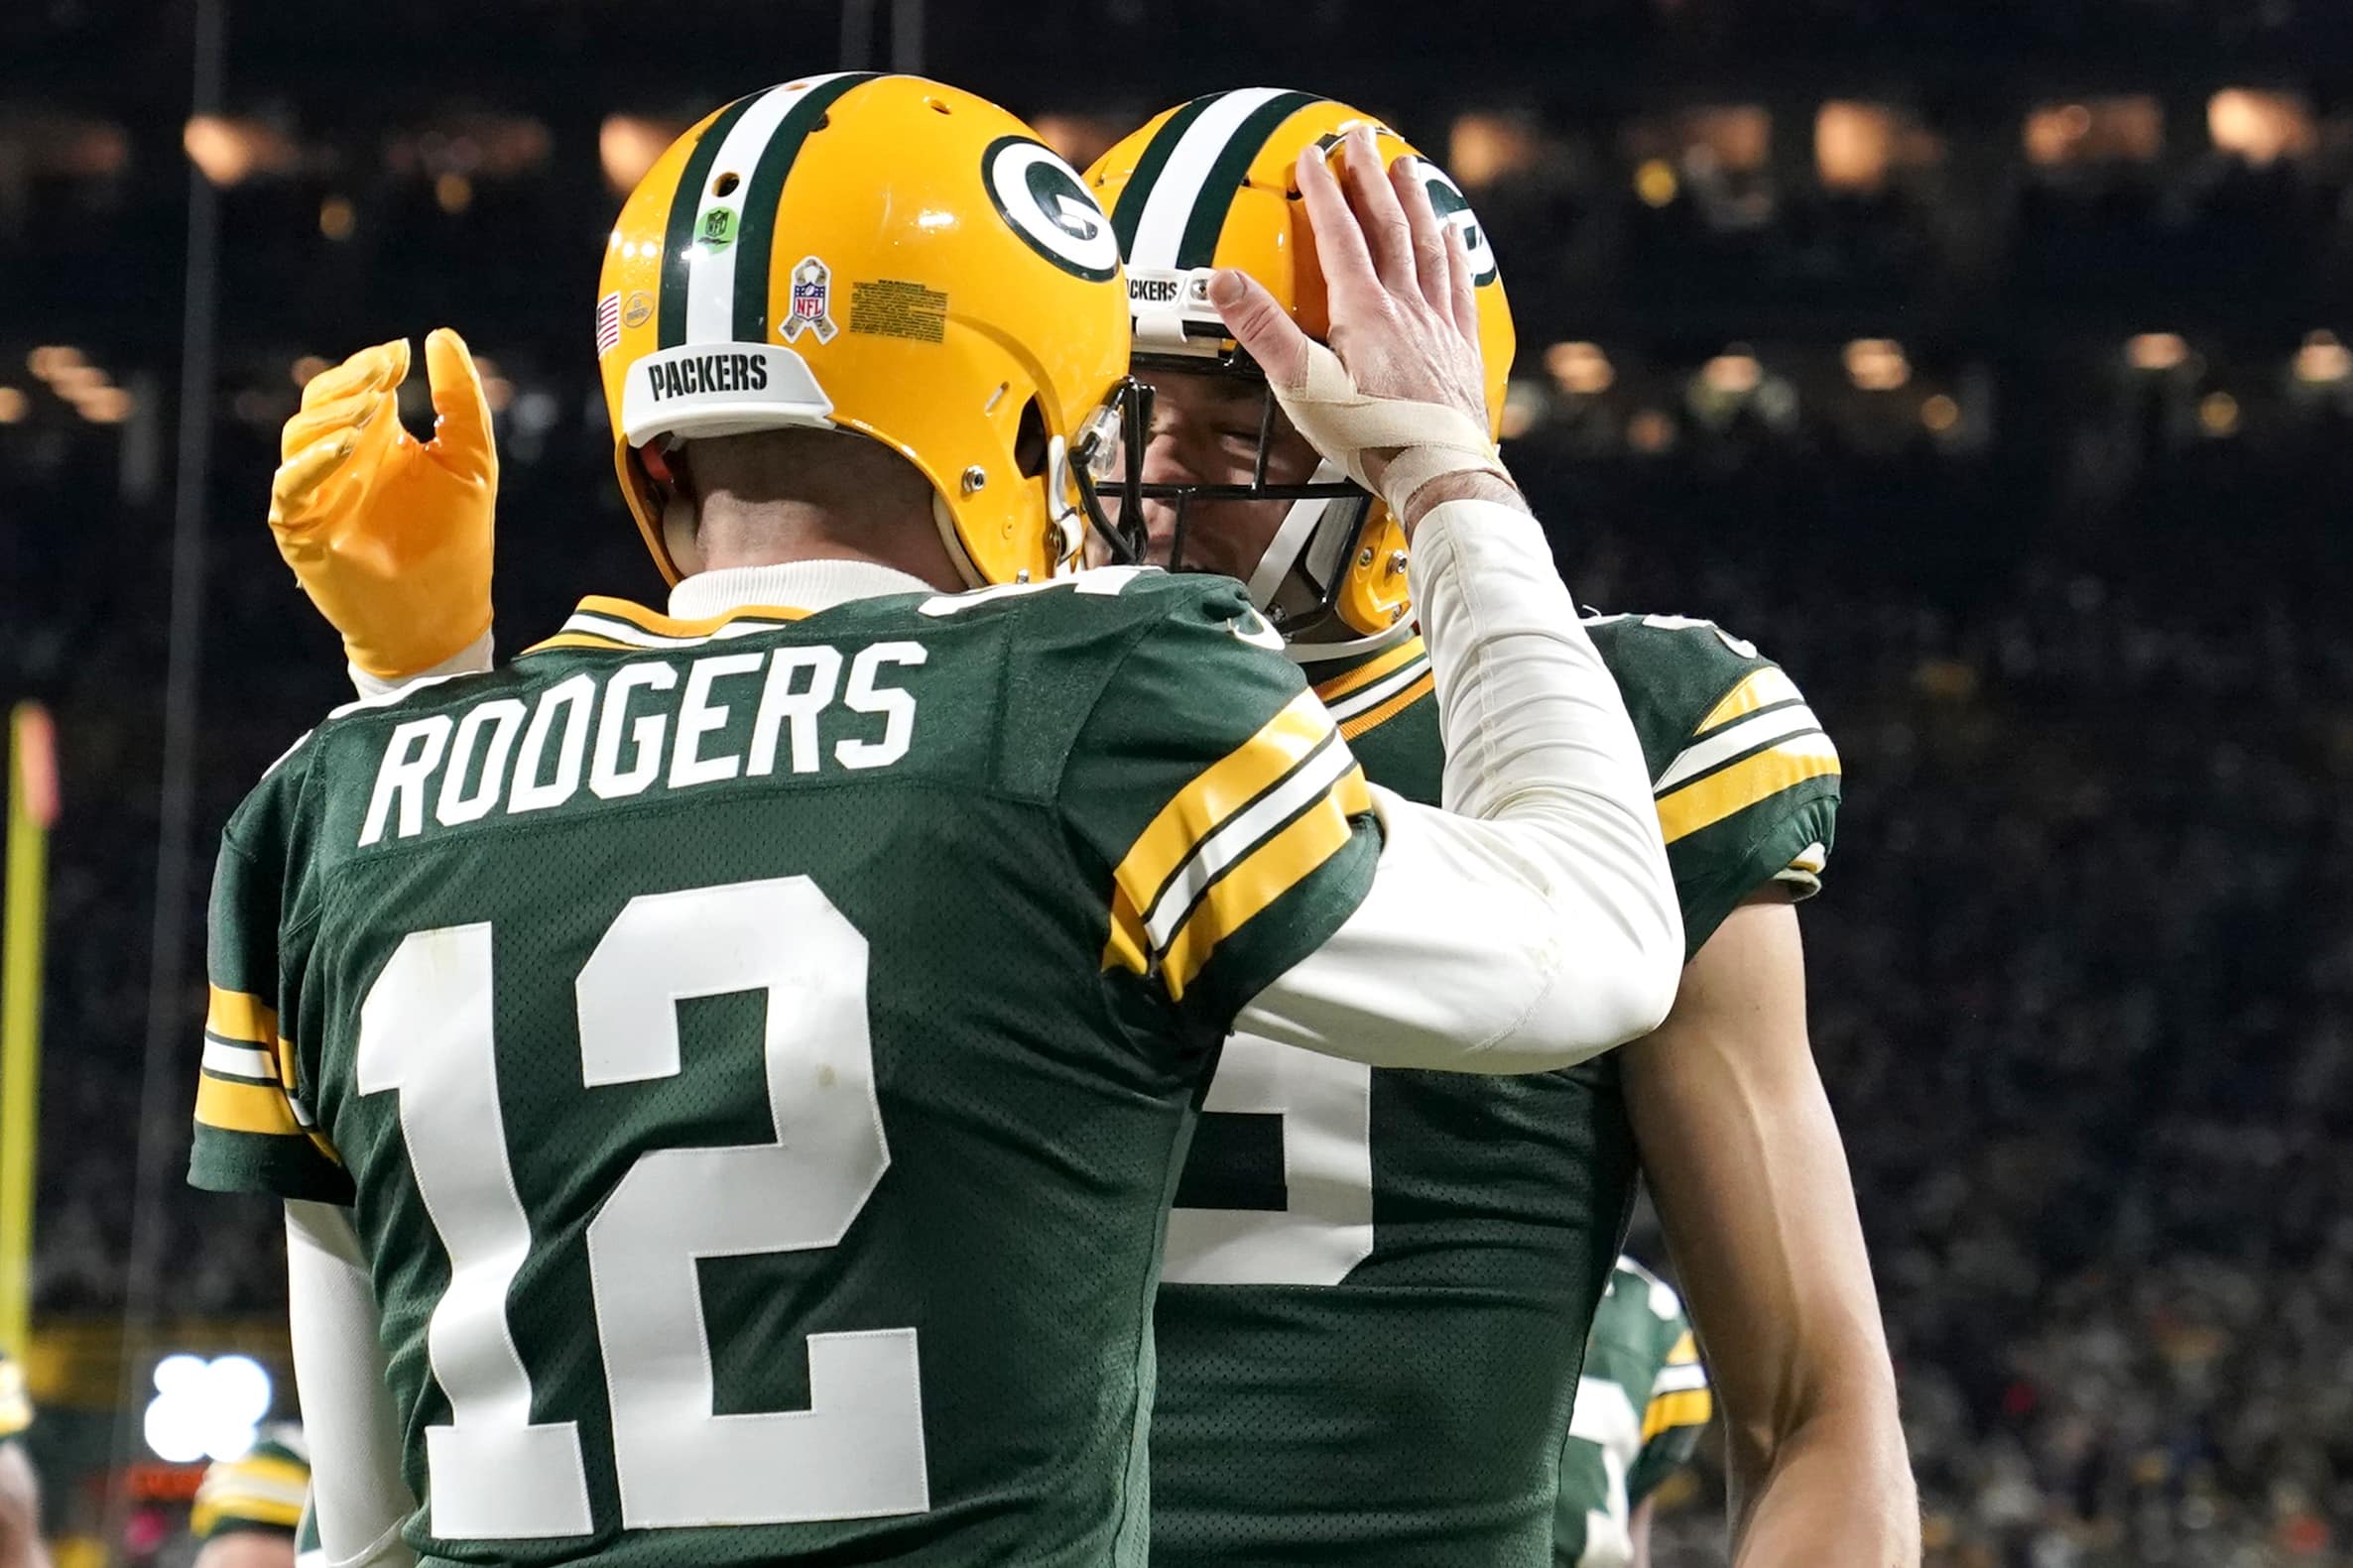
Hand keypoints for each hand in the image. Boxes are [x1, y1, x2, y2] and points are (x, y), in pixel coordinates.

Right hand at [269, 328, 496, 677]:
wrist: (444, 617)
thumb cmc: (459, 542)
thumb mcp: (472, 461)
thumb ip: (460, 400)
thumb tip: (439, 335)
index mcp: (376, 441)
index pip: (357, 385)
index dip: (373, 365)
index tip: (402, 352)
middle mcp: (340, 460)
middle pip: (322, 401)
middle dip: (352, 382)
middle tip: (386, 373)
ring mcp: (316, 491)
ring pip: (300, 434)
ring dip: (335, 415)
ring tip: (375, 407)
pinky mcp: (301, 527)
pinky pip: (291, 484)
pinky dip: (313, 461)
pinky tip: (346, 446)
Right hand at [1208, 125, 1519, 530]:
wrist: (1438, 470)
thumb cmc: (1372, 437)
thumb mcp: (1302, 386)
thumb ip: (1264, 332)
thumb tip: (1225, 283)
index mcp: (1364, 311)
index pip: (1340, 234)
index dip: (1323, 191)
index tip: (1311, 157)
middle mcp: (1406, 307)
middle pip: (1387, 225)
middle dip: (1370, 177)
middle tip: (1360, 140)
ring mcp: (1438, 324)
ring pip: (1426, 244)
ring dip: (1412, 201)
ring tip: (1405, 167)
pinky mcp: (1460, 346)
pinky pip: (1456, 282)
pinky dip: (1450, 250)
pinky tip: (1450, 235)